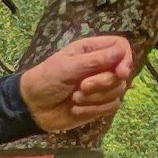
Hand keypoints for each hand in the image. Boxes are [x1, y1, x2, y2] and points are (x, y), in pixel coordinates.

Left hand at [20, 33, 137, 137]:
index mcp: (91, 50)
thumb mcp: (67, 68)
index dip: (125, 59)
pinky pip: (111, 107)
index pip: (121, 47)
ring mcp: (101, 86)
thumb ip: (95, 60)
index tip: (120, 72)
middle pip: (121, 73)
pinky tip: (76, 110)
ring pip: (118, 92)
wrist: (32, 108)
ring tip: (74, 99)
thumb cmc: (45, 80)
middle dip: (103, 83)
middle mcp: (100, 66)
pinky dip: (93, 110)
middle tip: (82, 87)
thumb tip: (121, 51)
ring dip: (96, 99)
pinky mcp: (99, 104)